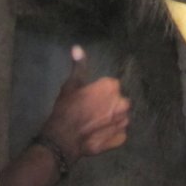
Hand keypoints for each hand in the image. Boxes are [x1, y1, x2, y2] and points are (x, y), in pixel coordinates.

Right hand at [41, 46, 129, 164]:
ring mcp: (123, 122)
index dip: (99, 92)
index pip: (111, 86)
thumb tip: (77, 47)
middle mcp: (122, 103)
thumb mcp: (71, 85)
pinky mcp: (121, 138)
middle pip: (118, 101)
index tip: (89, 98)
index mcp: (111, 87)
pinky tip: (99, 133)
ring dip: (112, 118)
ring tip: (95, 123)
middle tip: (91, 111)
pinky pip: (119, 133)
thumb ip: (79, 66)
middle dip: (108, 105)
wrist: (63, 138)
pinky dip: (112, 133)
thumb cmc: (66, 109)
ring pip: (121, 116)